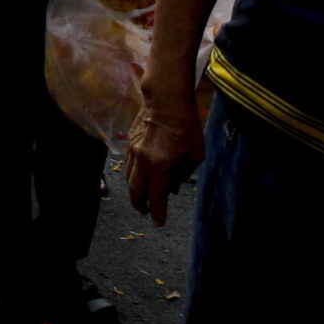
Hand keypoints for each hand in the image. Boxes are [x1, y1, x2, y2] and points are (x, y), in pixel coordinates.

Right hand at [122, 66, 205, 226]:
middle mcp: (143, 161)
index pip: (156, 197)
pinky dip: (133, 176)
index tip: (158, 223)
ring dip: (135, 192)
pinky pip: (128, 166)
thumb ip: (183, 174)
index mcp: (161, 166)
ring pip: (129, 179)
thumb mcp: (195, 154)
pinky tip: (140, 177)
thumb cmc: (186, 126)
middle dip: (140, 205)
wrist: (166, 100)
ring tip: (141, 198)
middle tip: (146, 212)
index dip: (157, 213)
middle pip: (135, 191)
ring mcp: (133, 152)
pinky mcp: (129, 143)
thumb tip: (172, 187)